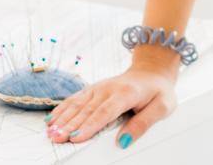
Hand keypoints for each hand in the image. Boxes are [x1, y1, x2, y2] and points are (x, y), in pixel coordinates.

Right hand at [45, 54, 177, 149]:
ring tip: (50, 131)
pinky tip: (52, 118)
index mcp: (126, 93)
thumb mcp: (162, 107)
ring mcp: (99, 87)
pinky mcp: (94, 89)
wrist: (152, 70)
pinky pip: (76, 99)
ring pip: (78, 104)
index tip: (77, 137)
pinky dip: (63, 108)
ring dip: (63, 118)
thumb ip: (143, 124)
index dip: (90, 126)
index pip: (104, 112)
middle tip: (56, 138)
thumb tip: (124, 141)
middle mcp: (109, 88)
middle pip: (86, 110)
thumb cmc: (158, 91)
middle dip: (70, 125)